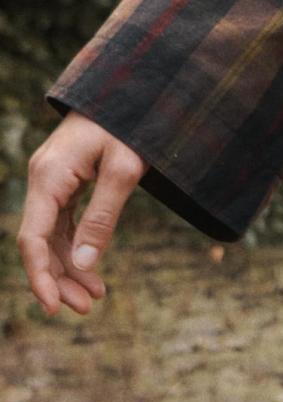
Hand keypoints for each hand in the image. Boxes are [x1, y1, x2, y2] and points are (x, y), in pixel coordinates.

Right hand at [18, 115, 147, 317]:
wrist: (130, 93)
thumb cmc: (129, 126)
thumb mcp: (124, 170)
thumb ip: (104, 216)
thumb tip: (86, 263)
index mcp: (48, 176)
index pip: (33, 237)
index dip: (40, 276)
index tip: (53, 308)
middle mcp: (43, 181)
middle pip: (39, 242)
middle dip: (59, 279)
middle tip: (88, 308)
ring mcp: (52, 183)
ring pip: (51, 237)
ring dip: (69, 269)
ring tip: (95, 298)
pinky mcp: (65, 184)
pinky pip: (63, 225)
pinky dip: (76, 249)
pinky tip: (92, 272)